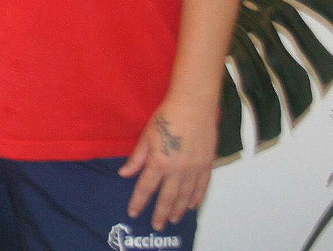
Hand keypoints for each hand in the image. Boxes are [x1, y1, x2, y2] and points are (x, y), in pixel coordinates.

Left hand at [119, 99, 216, 230]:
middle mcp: (178, 170)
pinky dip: (196, 198)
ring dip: (178, 210)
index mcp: (159, 162)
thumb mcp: (146, 136)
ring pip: (186, 196)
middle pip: (167, 197)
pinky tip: (192, 206)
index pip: (146, 188)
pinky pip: (202, 187)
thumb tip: (125, 174)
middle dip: (160, 213)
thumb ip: (137, 158)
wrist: (194, 106)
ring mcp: (195, 169)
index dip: (138, 201)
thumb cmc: (166, 117)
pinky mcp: (207, 165)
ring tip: (172, 220)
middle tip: (156, 226)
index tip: (133, 212)